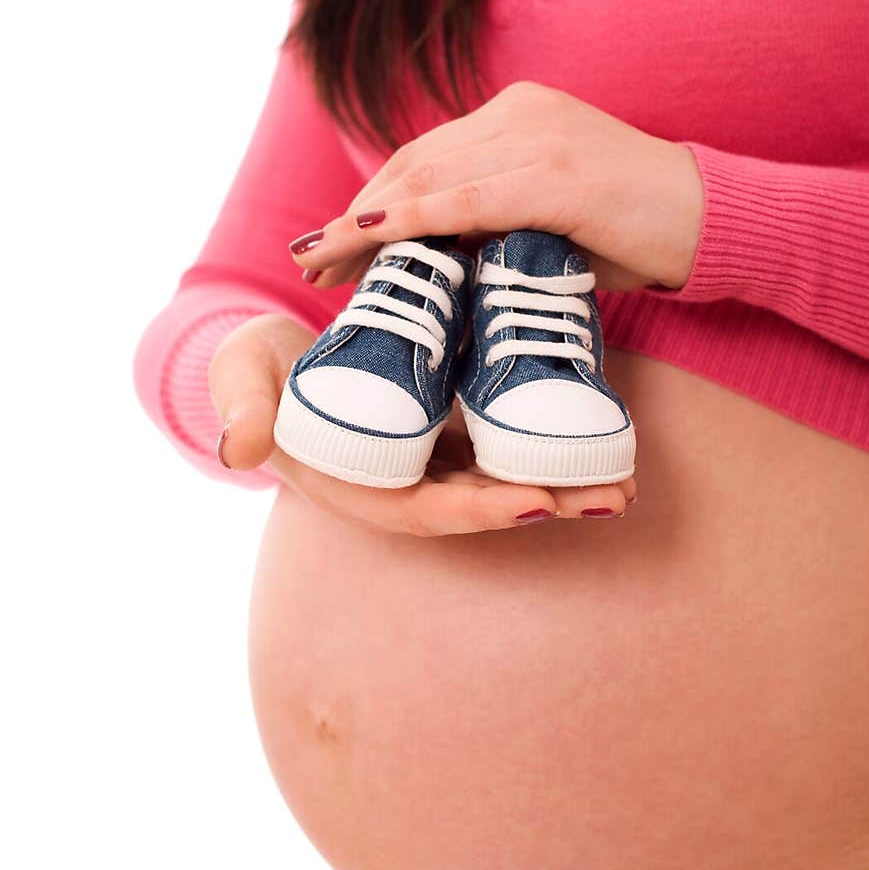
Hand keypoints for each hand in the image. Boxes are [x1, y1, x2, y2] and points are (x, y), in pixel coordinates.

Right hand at [208, 314, 635, 535]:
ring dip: (564, 477)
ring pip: (505, 472)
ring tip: (627, 476)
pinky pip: (504, 435)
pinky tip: (597, 424)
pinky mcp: (449, 424)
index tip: (536, 503)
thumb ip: (243, 411)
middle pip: (486, 502)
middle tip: (615, 497)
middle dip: (549, 502)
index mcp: (364, 488)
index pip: (430, 511)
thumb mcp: (241, 383)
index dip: (483, 511)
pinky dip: (548, 435)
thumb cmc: (252, 376)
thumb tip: (240, 448)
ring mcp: (432, 456)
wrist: (268, 358)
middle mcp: (407, 482)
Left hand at [288, 81, 704, 291]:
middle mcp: (518, 113)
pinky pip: (466, 199)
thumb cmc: (634, 229)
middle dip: (355, 216)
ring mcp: (537, 137)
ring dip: (365, 223)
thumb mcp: (550, 220)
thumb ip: (495, 223)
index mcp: (516, 115)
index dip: (371, 201)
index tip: (332, 244)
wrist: (710, 220)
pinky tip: (368, 236)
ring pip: (427, 178)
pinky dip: (411, 219)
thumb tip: (437, 257)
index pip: (424, 159)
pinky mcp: (556, 173)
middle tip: (312, 262)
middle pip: (412, 164)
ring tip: (321, 263)